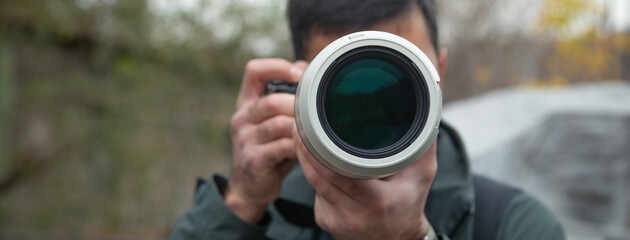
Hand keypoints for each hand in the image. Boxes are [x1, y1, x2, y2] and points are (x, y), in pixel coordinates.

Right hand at [224, 59, 307, 223]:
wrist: (250, 186)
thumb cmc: (268, 148)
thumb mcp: (274, 119)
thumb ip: (285, 94)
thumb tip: (302, 65)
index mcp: (246, 102)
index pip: (254, 71)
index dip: (277, 67)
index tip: (300, 75)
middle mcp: (241, 117)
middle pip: (271, 101)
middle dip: (298, 106)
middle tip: (314, 114)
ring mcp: (245, 139)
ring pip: (279, 124)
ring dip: (300, 128)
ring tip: (314, 133)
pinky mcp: (253, 159)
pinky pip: (281, 148)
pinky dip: (298, 147)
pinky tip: (307, 150)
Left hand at [294, 131, 436, 239]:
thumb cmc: (410, 204)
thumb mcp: (422, 175)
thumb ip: (425, 141)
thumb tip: (431, 104)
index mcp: (376, 200)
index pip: (337, 173)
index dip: (316, 152)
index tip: (308, 129)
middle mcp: (352, 214)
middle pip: (317, 176)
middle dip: (304, 149)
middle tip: (299, 125)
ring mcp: (335, 220)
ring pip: (313, 184)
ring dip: (306, 161)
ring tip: (303, 137)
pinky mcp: (325, 221)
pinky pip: (316, 193)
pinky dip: (316, 176)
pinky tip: (319, 164)